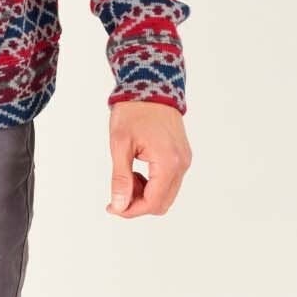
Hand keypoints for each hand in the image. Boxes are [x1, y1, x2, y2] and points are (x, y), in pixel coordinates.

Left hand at [108, 99, 190, 217]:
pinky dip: (153, 184)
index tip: (113, 207)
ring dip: (145, 194)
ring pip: (166, 194)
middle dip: (138, 204)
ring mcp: (184, 160)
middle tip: (117, 192)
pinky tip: (138, 172)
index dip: (131, 210)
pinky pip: (170, 182)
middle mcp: (182, 164)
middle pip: (162, 203)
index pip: (152, 202)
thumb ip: (121, 178)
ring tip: (127, 176)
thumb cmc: (134, 111)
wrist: (150, 87)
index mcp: (168, 162)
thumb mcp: (120, 145)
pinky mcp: (182, 156)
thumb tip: (119, 204)